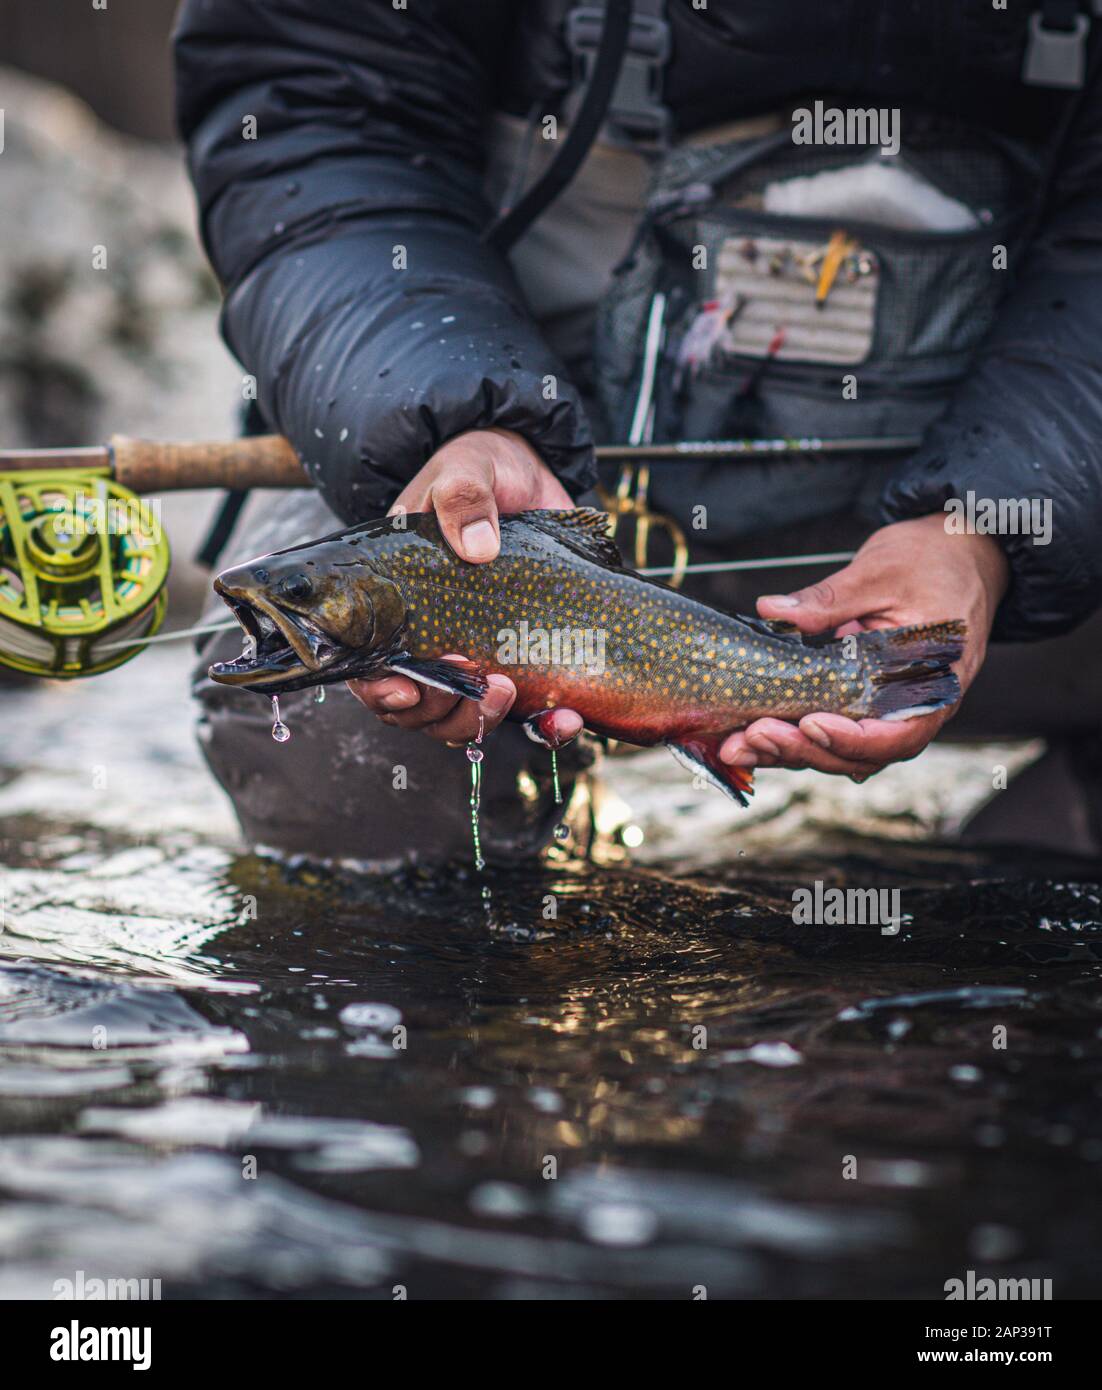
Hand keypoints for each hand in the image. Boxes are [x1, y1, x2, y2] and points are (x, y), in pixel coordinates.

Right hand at [347, 428, 581, 744]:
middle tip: (479, 683)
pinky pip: (531, 715)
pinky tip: (567, 719)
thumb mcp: (466, 470)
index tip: (407, 690)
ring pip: (465, 720)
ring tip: (510, 691)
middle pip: (418, 710)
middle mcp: (430, 641)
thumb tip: (478, 547)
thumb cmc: (480, 470)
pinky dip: (547, 728)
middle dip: (442, 710)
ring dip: (484, 720)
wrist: (535, 475)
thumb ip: (463, 495)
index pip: (371, 671)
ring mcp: (480, 655)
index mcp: (394, 605)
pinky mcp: (527, 660)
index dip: (382, 693)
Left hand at [718, 514, 1008, 780]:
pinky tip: (755, 737)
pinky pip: (836, 732)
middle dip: (803, 750)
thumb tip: (771, 610)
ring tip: (738, 745)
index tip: (808, 725)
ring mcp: (892, 708)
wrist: (958, 555)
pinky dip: (797, 737)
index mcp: (934, 680)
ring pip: (843, 752)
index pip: (898, 733)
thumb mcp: (879, 572)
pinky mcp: (868, 702)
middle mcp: (916, 706)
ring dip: (792, 752)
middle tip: (750, 739)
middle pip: (862, 754)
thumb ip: (829, 599)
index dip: (852, 740)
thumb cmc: (932, 561)